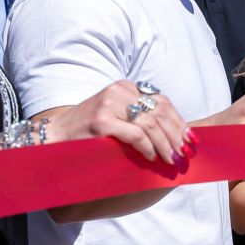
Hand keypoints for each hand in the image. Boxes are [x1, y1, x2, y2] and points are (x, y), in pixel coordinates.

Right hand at [40, 80, 190, 164]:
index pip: (161, 101)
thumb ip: (139, 115)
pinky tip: (152, 157)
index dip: (178, 120)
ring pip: (151, 124)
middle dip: (176, 134)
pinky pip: (136, 135)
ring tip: (172, 158)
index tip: (190, 138)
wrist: (55, 134)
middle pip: (159, 112)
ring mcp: (109, 105)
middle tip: (184, 152)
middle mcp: (119, 91)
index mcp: (125, 86)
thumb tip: (174, 133)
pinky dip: (148, 147)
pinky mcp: (102, 121)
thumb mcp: (117, 114)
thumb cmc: (89, 129)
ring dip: (165, 144)